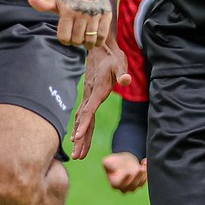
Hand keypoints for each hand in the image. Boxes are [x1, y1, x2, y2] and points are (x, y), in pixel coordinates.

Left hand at [28, 0, 114, 48]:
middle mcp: (81, 13)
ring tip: (85, 40)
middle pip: (77, 40)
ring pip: (90, 40)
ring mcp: (94, 15)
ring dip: (87, 44)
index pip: (64, 37)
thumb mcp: (55, 0)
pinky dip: (98, 42)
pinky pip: (102, 36)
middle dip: (76, 42)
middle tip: (76, 37)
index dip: (65, 40)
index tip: (66, 36)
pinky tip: (95, 39)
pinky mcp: (106, 16)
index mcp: (67, 11)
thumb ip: (43, 4)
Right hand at [69, 40, 129, 159]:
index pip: (89, 110)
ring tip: (77, 154)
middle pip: (84, 121)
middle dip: (81, 139)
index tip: (77, 137)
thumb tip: (127, 80)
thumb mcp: (120, 63)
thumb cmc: (112, 57)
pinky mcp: (89, 97)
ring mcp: (87, 97)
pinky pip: (83, 116)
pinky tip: (77, 137)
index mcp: (97, 91)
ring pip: (82, 120)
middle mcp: (90, 96)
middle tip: (78, 156)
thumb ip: (123, 72)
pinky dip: (80, 128)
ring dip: (80, 138)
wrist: (100, 48)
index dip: (83, 124)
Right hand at [101, 152, 147, 193]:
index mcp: (115, 184)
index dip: (125, 180)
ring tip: (143, 165)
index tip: (128, 173)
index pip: (120, 185)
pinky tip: (144, 162)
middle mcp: (124, 188)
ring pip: (139, 184)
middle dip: (137, 178)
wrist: (123, 162)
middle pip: (131, 186)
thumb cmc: (114, 162)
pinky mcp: (140, 183)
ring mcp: (133, 186)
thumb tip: (107, 163)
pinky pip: (145, 180)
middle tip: (140, 169)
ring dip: (143, 175)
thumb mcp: (108, 161)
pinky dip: (146, 172)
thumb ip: (107, 163)